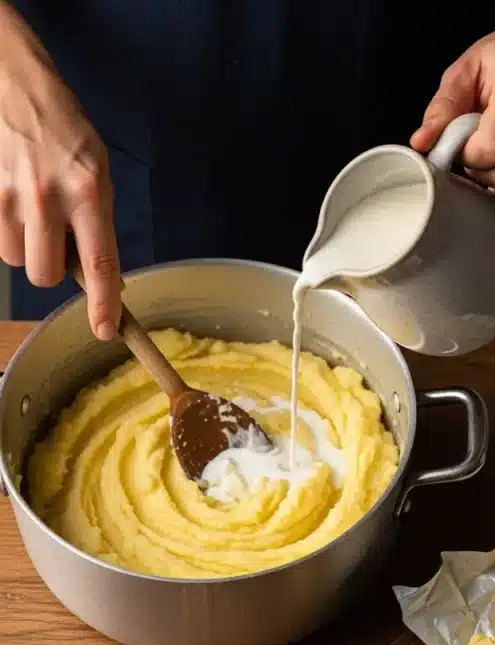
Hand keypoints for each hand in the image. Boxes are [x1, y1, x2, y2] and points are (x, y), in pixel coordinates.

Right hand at [0, 27, 120, 338]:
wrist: (14, 84)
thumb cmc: (64, 130)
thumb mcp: (98, 172)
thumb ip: (100, 225)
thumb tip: (105, 281)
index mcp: (88, 192)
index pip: (99, 262)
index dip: (103, 304)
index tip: (106, 330)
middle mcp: (48, 197)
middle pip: (45, 276)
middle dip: (52, 268)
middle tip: (57, 238)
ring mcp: (9, 196)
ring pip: (18, 261)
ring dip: (28, 247)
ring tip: (34, 211)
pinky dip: (8, 231)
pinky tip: (15, 200)